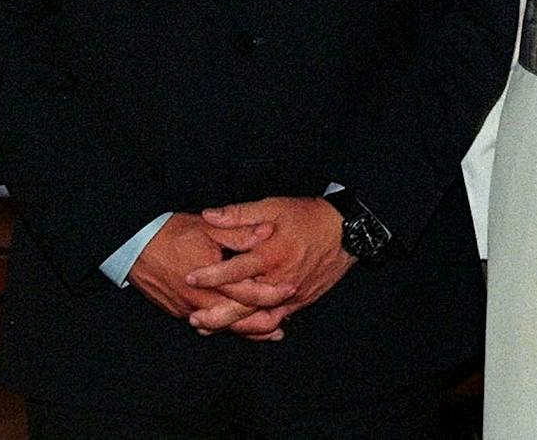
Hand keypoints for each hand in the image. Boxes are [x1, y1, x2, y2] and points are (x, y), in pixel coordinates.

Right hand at [128, 212, 290, 339]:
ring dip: (248, 330)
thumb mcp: (209, 226)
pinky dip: (227, 328)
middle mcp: (199, 299)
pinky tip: (241, 328)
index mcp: (210, 277)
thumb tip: (267, 231)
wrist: (134, 247)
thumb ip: (239, 232)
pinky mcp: (180, 312)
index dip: (271, 293)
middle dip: (264, 321)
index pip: (246, 292)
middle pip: (237, 319)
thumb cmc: (172, 233)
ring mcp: (188, 309)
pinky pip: (208, 325)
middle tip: (287, 319)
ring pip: (223, 327)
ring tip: (273, 330)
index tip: (291, 289)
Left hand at [186, 197, 353, 334]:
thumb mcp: (274, 207)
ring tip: (208, 328)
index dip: (210, 275)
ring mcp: (291, 292)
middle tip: (192, 317)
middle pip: (243, 303)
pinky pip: (276, 318)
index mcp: (271, 254)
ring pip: (257, 316)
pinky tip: (242, 330)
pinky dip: (258, 327)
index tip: (189, 277)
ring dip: (232, 324)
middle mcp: (280, 278)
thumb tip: (208, 215)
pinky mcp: (301, 300)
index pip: (235, 269)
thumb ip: (239, 213)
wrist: (347, 231)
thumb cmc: (308, 216)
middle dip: (216, 313)